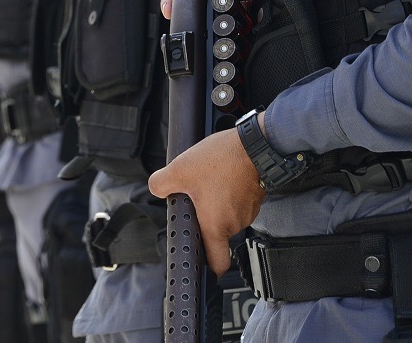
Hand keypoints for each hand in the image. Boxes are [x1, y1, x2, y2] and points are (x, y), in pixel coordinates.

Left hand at [148, 124, 264, 276]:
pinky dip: (228, 194)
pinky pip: (237, 203)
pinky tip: (222, 177)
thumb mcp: (179, 170)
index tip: (200, 261)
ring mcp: (248, 212)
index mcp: (216, 226)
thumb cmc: (222, 160)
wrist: (254, 144)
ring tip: (210, 182)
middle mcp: (235, 224)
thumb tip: (156, 189)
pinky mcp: (255, 199)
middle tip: (196, 197)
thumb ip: (161, 184)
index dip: (209, 267)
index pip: (218, 263)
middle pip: (217, 233)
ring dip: (217, 203)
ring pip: (227, 215)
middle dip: (205, 218)